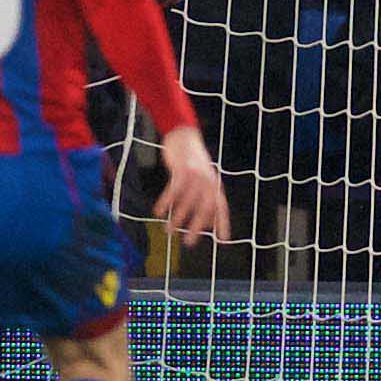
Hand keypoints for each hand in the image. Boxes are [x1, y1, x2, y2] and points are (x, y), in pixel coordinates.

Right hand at [154, 124, 229, 245]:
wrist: (184, 137)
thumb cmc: (192, 162)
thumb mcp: (204, 178)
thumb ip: (205, 198)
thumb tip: (207, 224)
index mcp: (215, 185)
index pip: (221, 208)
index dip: (223, 225)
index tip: (223, 241)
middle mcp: (208, 181)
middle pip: (205, 208)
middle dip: (197, 227)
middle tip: (189, 243)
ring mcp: (196, 175)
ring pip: (187, 202)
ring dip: (177, 218)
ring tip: (169, 230)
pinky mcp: (182, 170)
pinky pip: (173, 190)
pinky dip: (165, 202)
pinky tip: (157, 211)